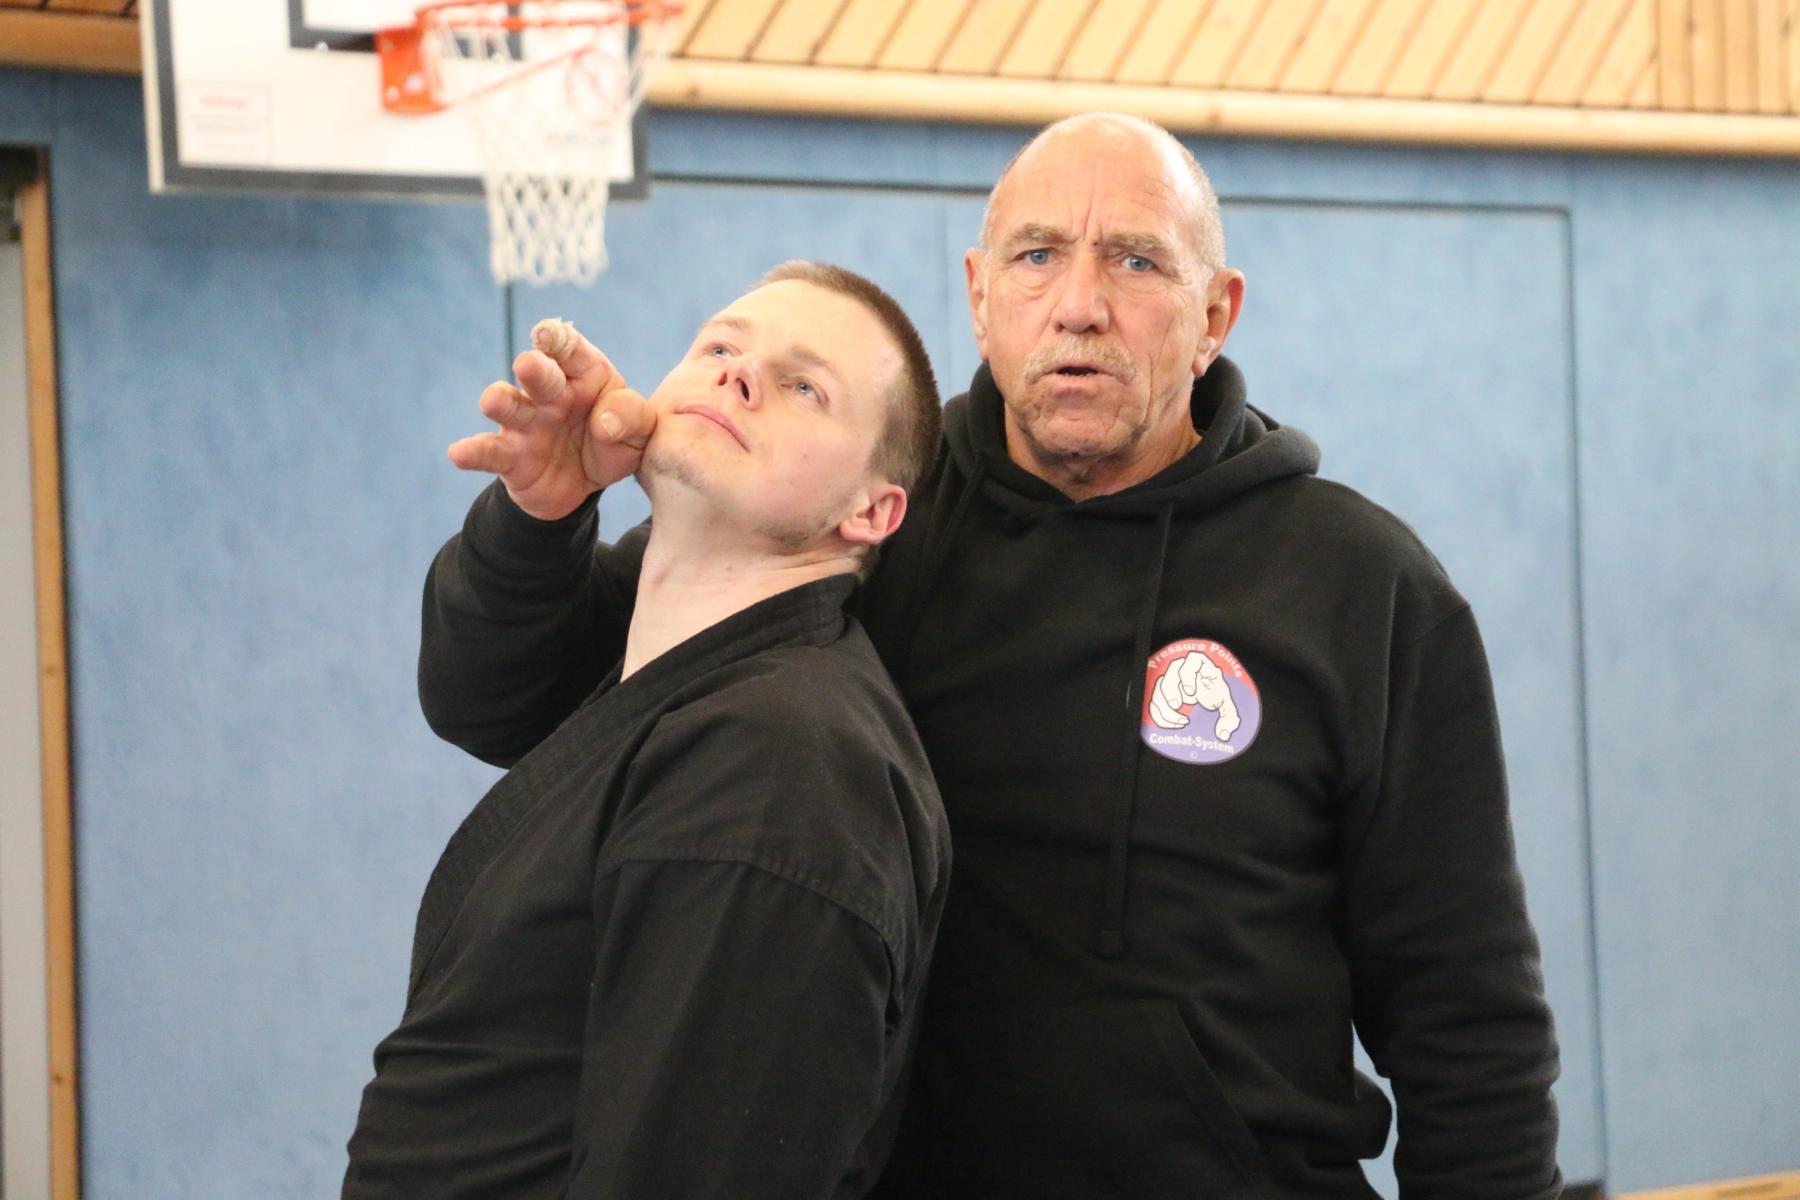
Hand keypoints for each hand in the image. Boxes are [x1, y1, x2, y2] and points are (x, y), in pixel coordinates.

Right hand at [447, 319, 656, 520]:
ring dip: (499, 400)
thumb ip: (632, 418)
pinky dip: (473, 451)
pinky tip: (459, 453)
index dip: (558, 339)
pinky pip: (488, 451)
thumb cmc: (613, 441)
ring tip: (492, 401)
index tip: (549, 335)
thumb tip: (606, 422)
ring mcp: (525, 421)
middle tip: (528, 365)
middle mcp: (549, 391)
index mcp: (584, 373)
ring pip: (508, 404)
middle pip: (538, 372)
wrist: (587, 485)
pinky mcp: (508, 455)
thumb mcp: (639, 431)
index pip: (570, 348)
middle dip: (533, 367)